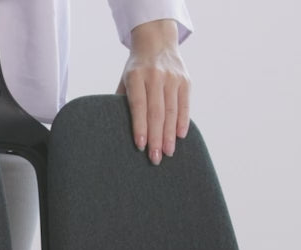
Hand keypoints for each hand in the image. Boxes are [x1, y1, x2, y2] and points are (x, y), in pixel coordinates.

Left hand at [117, 19, 189, 165]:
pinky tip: (180, 136)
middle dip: (156, 138)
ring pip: (171, 111)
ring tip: (167, 153)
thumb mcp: (125, 80)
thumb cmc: (136, 69)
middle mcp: (155, 76)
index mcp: (136, 76)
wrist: (157, 40)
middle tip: (155, 158)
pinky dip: (182, 121)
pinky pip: (184, 104)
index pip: (138, 106)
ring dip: (170, 135)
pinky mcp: (185, 80)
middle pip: (156, 112)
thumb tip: (114, 130)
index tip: (140, 146)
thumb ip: (121, 101)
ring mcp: (172, 78)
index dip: (140, 127)